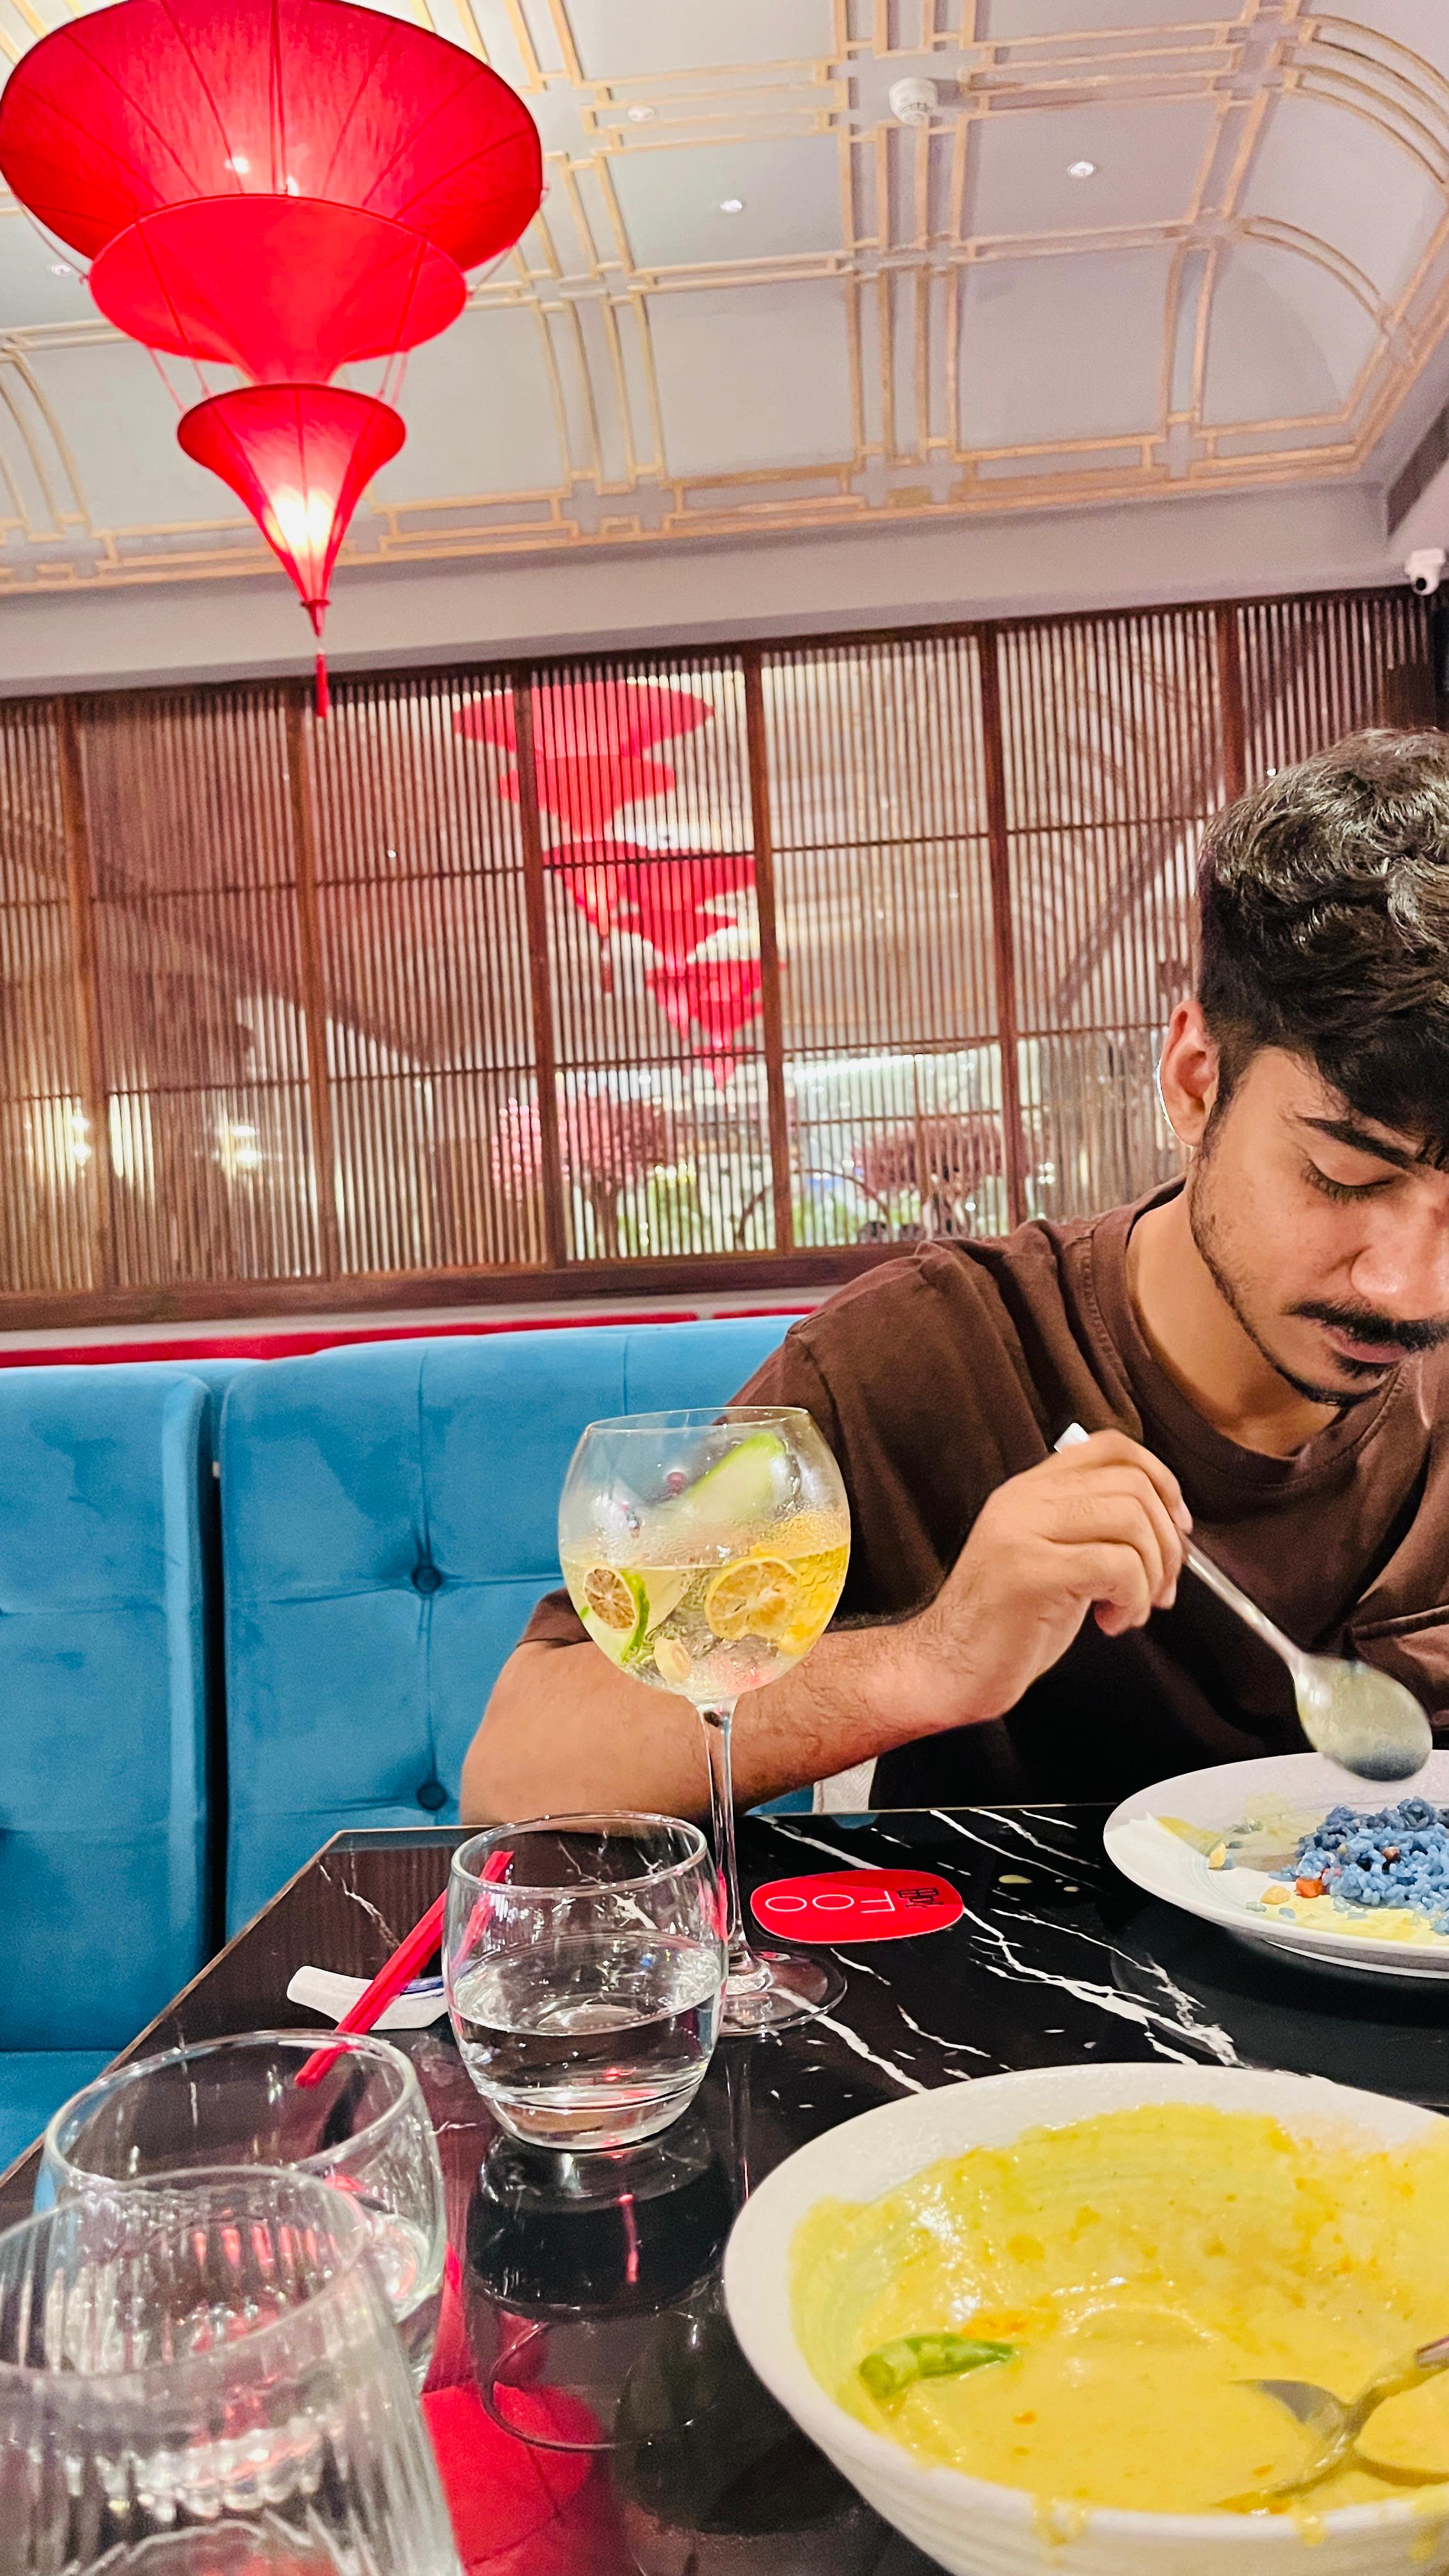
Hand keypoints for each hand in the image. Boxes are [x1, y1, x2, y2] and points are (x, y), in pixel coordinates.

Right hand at [906, 1430, 1190, 1728]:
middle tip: (1160, 1589)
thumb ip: (1090, 1527)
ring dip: (1151, 1575)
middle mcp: (1024, 1499)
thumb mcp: (1050, 1557)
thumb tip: (1167, 1524)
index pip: (1112, 1447)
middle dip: (1167, 1542)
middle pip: (1133, 1486)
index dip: (1162, 1479)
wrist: (947, 1669)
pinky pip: (1116, 1567)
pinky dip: (1132, 1600)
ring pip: (1130, 1522)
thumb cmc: (1006, 1624)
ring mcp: (1022, 1532)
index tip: (1177, 1526)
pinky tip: (1111, 1623)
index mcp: (1030, 1490)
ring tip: (1132, 1609)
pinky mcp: (1030, 1572)